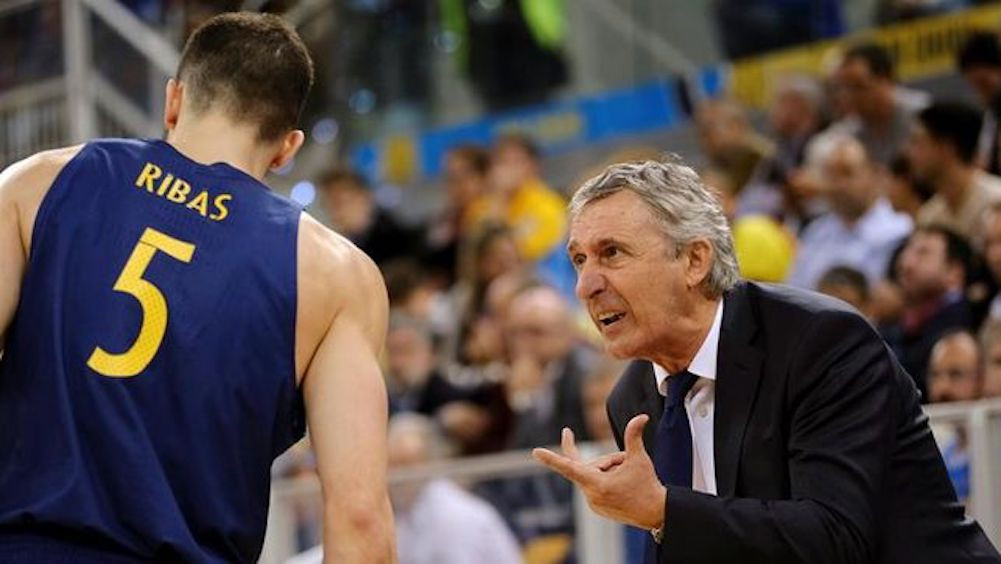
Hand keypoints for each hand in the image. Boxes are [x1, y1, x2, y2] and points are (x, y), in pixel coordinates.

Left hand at [533, 415, 665, 529]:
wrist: (657, 513)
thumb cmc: (648, 486)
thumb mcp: (640, 459)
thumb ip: (634, 436)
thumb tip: (641, 417)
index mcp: (596, 485)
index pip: (569, 467)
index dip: (552, 458)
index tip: (536, 452)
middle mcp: (591, 496)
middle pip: (589, 465)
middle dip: (608, 460)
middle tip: (626, 463)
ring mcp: (593, 504)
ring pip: (593, 474)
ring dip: (609, 470)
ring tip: (628, 477)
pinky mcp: (598, 508)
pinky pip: (595, 485)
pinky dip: (607, 479)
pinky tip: (624, 486)